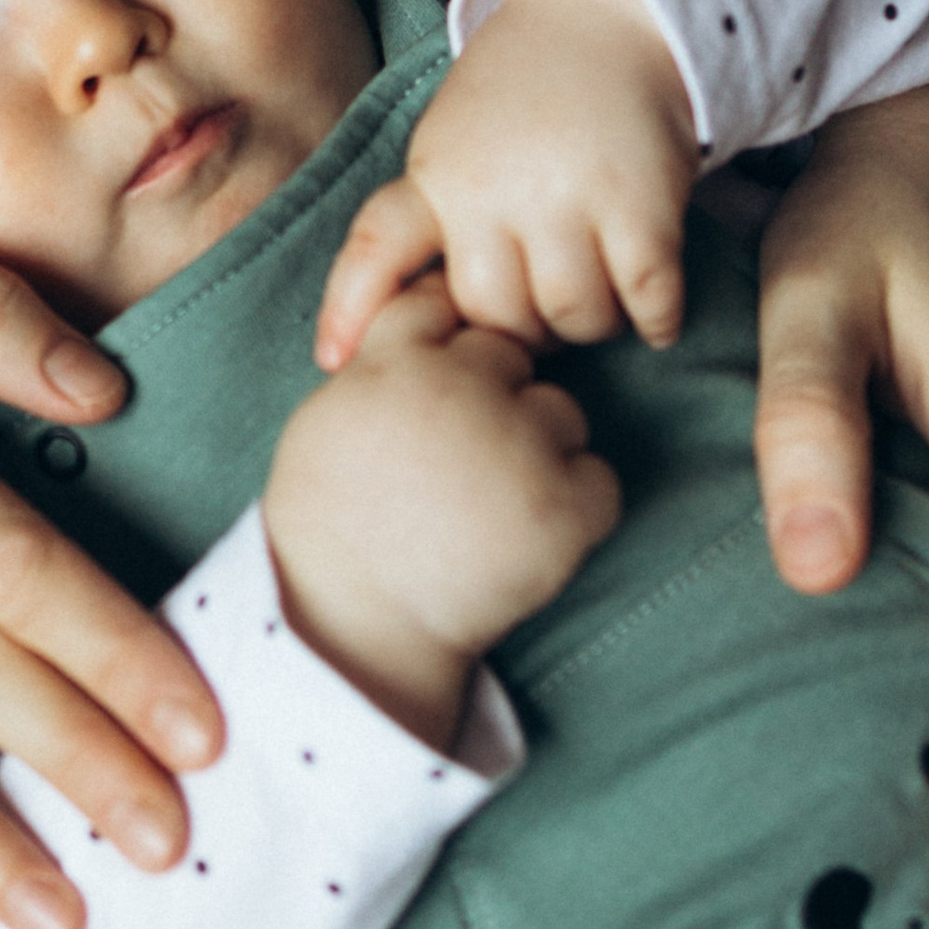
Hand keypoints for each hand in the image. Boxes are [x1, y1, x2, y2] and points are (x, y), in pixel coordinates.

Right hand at [264, 273, 620, 741]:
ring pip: (561, 412)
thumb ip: (379, 361)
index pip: (443, 301)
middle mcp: (461, 388)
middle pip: (509, 354)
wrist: (352, 626)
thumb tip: (428, 318)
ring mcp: (518, 445)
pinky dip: (577, 506)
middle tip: (464, 459)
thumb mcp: (328, 418)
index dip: (446, 344)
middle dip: (495, 394)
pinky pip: (600, 480)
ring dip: (540, 446)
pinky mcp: (563, 507)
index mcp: (396, 360)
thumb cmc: (329, 527)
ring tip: (494, 503)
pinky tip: (528, 533)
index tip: (439, 385)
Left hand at [316, 0, 701, 366]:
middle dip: (524, 329)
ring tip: (599, 296)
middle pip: (496, 315)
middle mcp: (493, 188)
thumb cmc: (522, 97)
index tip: (331, 358)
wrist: (605, 18)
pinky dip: (656, 319)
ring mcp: (569, 196)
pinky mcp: (641, 204)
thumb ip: (435, 216)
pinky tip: (654, 313)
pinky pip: (646, 299)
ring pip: (573, 316)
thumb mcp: (451, 140)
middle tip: (547, 307)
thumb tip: (406, 321)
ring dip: (591, 323)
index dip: (350, 307)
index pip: (379, 245)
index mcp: (438, 174)